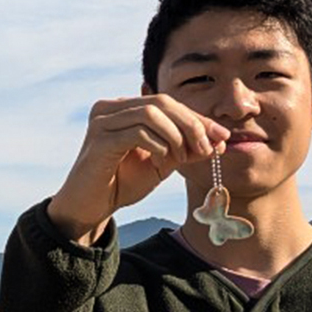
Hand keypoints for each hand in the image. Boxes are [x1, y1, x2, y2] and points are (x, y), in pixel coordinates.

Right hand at [48, 95, 227, 244]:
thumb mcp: (161, 163)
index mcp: (122, 108)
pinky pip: (138, 132)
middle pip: (161, 102)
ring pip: (151, 113)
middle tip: (208, 148)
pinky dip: (158, 146)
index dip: (197, 118)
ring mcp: (101, 122)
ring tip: (184, 158)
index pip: (167, 103)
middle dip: (191, 124)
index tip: (222, 137)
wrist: (89, 208)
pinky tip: (163, 163)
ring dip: (177, 135)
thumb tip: (219, 140)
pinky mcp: (98, 140)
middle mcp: (108, 108)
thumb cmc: (120, 184)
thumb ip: (185, 149)